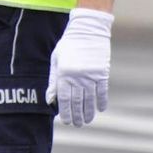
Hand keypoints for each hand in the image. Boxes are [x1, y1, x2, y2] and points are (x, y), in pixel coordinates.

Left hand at [46, 7, 112, 126]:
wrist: (88, 29)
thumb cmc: (69, 44)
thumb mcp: (56, 59)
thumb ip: (53, 80)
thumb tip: (50, 100)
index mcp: (63, 73)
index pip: (63, 99)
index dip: (65, 112)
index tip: (66, 121)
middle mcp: (77, 76)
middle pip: (77, 102)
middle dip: (77, 116)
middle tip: (77, 124)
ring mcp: (90, 75)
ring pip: (90, 100)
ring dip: (88, 113)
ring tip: (87, 120)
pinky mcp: (102, 73)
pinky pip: (102, 92)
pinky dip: (101, 102)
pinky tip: (100, 109)